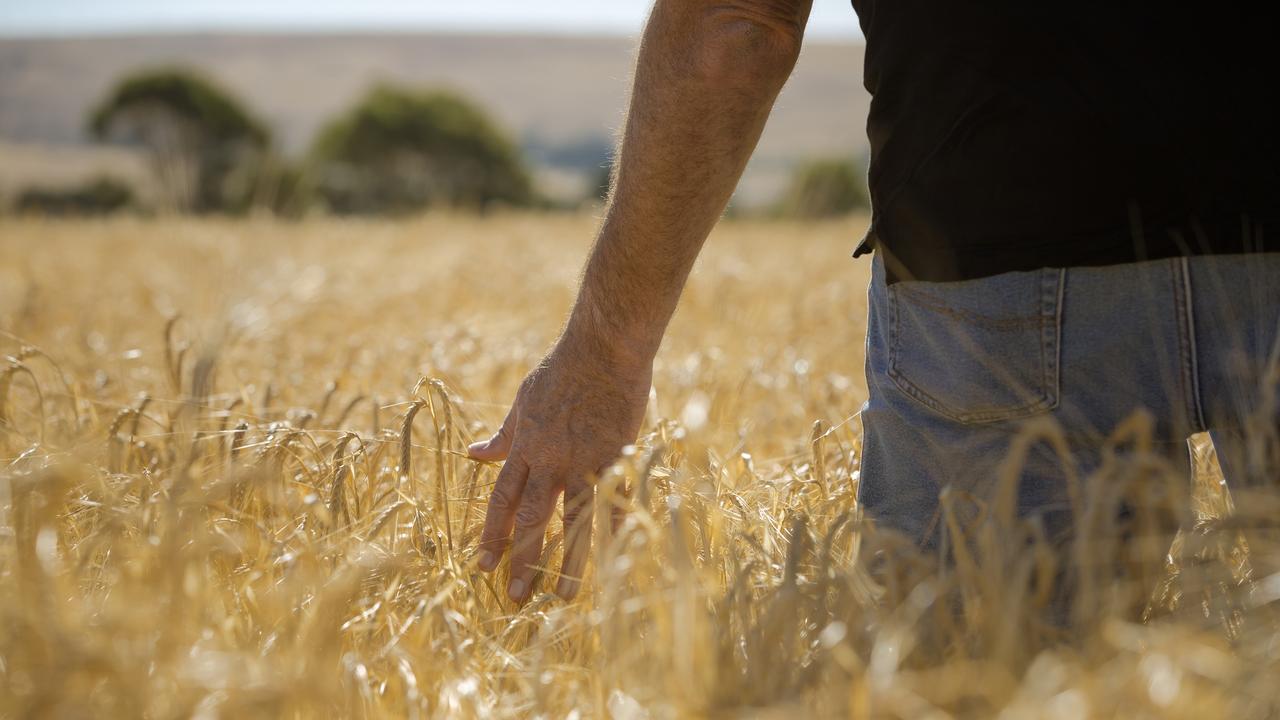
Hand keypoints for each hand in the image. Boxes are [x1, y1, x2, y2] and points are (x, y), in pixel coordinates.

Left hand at [467, 332, 650, 601]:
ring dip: (569, 562)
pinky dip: (616, 530)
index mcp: (526, 446)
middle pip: (534, 518)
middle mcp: (551, 460)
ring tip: (564, 598)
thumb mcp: (522, 400)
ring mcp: (586, 460)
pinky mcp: (617, 456)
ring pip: (574, 520)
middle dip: (523, 559)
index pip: (502, 500)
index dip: (492, 534)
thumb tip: (473, 453)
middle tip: (515, 597)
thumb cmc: (561, 371)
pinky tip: (615, 560)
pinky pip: (615, 501)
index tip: (482, 566)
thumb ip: (503, 434)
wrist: (603, 349)